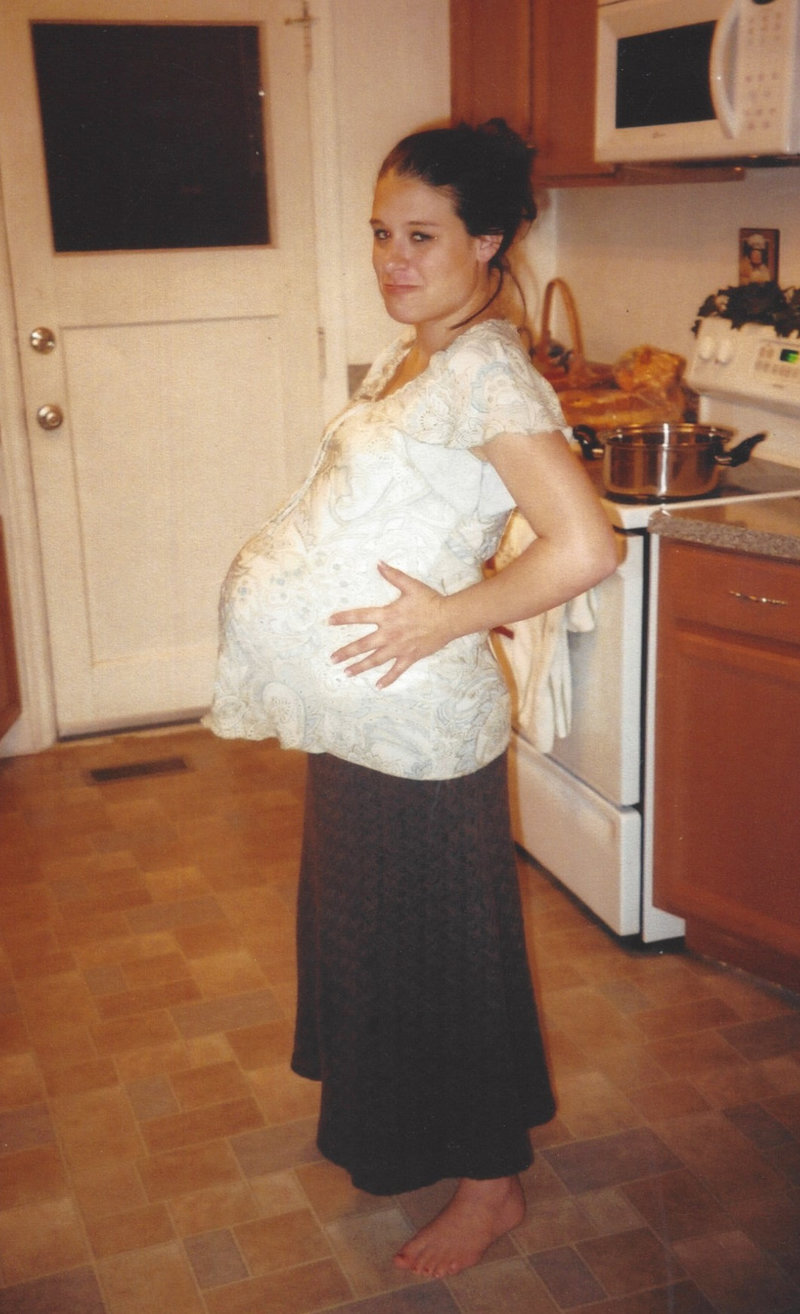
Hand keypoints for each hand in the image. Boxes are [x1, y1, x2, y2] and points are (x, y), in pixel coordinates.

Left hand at [329, 562, 450, 688]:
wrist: (449, 618)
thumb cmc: (430, 601)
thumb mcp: (410, 585)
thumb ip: (392, 575)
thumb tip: (378, 563)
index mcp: (387, 615)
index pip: (359, 616)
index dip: (343, 618)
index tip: (329, 621)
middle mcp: (389, 633)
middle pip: (362, 645)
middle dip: (346, 652)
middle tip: (332, 659)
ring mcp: (399, 647)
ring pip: (375, 660)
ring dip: (359, 667)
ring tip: (346, 673)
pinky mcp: (410, 656)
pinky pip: (396, 670)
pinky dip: (387, 679)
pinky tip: (378, 686)